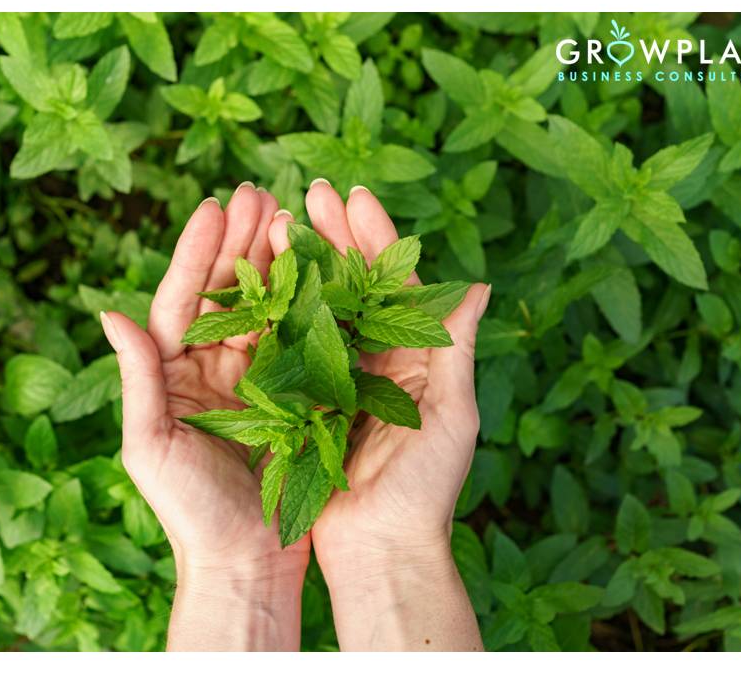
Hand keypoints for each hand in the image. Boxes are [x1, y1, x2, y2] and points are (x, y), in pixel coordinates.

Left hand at [101, 183, 309, 650]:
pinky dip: (304, 303)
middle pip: (225, 293)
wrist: (244, 561)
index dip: (197, 252)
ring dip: (274, 261)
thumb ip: (137, 378)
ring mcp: (251, 380)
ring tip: (289, 214)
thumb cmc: (188, 512)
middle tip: (259, 191)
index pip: (181, 300)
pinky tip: (318, 269)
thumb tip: (109, 312)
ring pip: (263, 308)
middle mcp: (210, 369)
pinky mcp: (288, 397)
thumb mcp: (151, 445)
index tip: (214, 206)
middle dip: (240, 241)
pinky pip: (295, 340)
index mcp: (172, 375)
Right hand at [268, 180, 488, 650]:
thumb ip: (456, 349)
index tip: (353, 195)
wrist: (380, 549)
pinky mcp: (306, 401)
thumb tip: (478, 285)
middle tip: (310, 192)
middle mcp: (377, 359)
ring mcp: (339, 378)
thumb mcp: (452, 416)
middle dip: (335, 236)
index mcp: (416, 356)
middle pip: (355, 284)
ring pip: (319, 307)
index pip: (395, 283)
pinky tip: (261, 279)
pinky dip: (279, 313)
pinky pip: (292, 348)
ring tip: (280, 220)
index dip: (375, 237)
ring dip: (304, 264)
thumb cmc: (426, 489)